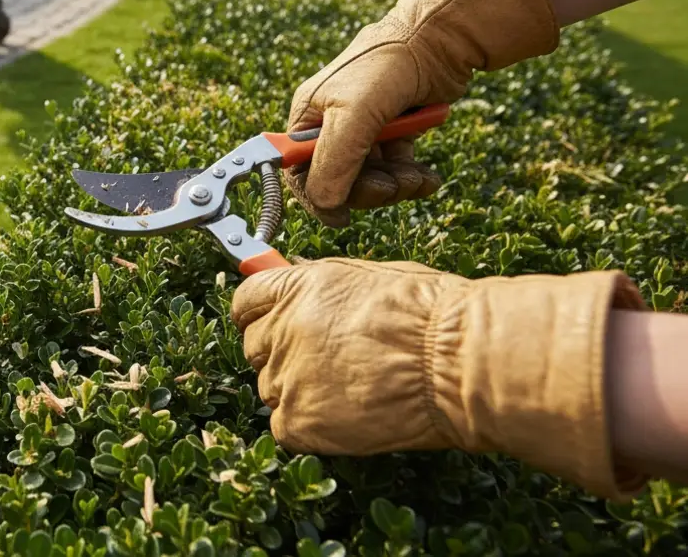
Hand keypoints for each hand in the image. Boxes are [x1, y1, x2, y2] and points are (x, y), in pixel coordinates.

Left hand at [230, 257, 648, 501]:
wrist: (459, 363)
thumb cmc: (433, 317)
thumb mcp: (371, 276)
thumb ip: (322, 284)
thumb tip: (296, 280)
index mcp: (296, 288)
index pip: (246, 302)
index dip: (260, 315)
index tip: (271, 324)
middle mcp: (281, 329)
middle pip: (255, 347)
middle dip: (282, 353)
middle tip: (326, 363)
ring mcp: (286, 377)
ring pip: (271, 389)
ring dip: (299, 391)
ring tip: (350, 391)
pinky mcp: (298, 423)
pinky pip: (285, 427)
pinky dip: (309, 428)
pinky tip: (347, 417)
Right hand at [287, 0, 559, 227]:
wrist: (441, 39)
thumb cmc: (388, 67)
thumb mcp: (355, 114)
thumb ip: (335, 160)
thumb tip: (325, 205)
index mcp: (308, 116)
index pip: (299, 170)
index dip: (318, 196)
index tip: (339, 218)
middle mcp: (331, 124)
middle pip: (338, 179)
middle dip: (367, 190)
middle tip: (392, 188)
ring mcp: (364, 129)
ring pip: (371, 178)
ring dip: (395, 185)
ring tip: (418, 179)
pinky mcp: (394, 132)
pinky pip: (396, 168)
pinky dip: (412, 178)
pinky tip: (428, 178)